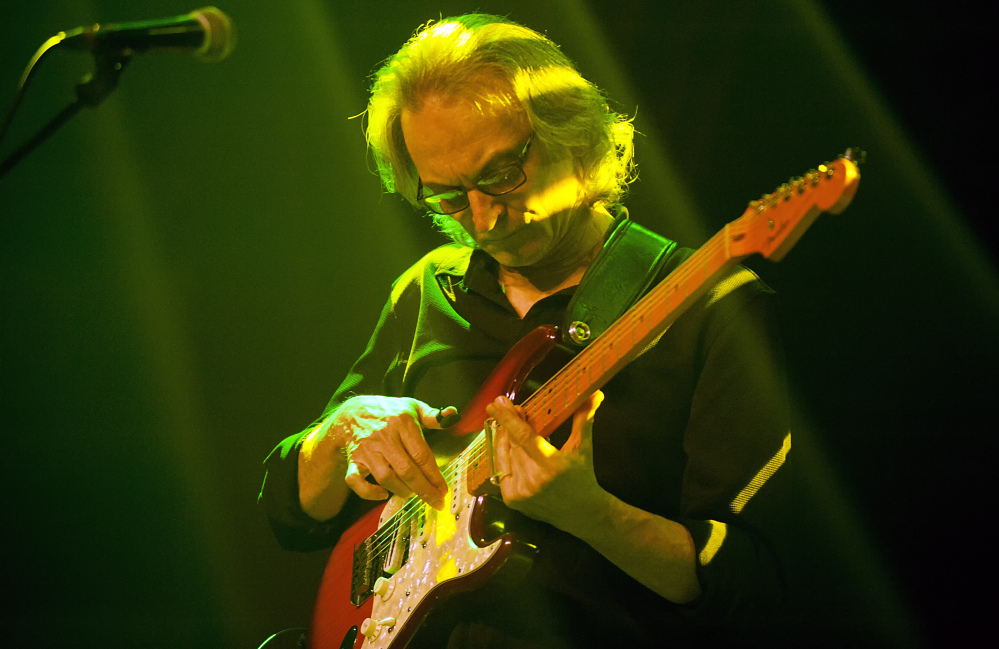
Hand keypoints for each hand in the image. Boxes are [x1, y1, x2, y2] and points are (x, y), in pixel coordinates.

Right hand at [331, 396, 454, 509]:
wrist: (352, 412)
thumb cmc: (388, 412)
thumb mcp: (412, 407)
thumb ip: (433, 415)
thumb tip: (452, 414)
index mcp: (402, 423)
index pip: (422, 455)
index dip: (435, 476)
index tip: (444, 491)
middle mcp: (384, 437)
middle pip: (406, 470)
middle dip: (424, 490)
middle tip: (436, 502)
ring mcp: (367, 450)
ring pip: (385, 477)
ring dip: (402, 490)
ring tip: (412, 493)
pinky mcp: (353, 460)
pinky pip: (356, 481)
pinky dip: (369, 492)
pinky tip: (383, 494)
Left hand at [486, 392, 608, 535]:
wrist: (581, 515)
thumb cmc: (582, 478)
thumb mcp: (583, 448)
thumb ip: (584, 419)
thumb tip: (595, 393)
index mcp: (552, 465)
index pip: (523, 436)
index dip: (508, 418)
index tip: (496, 402)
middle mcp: (534, 479)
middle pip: (513, 443)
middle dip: (509, 423)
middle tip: (510, 407)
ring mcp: (520, 491)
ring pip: (505, 454)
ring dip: (504, 437)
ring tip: (509, 424)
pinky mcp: (512, 499)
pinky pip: (501, 468)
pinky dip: (503, 454)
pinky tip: (508, 444)